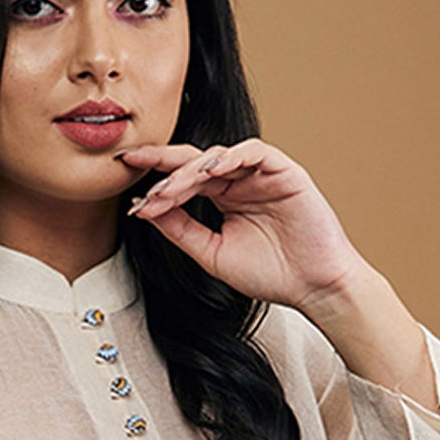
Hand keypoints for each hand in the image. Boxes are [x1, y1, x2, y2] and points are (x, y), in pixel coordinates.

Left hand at [119, 136, 366, 311]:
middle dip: (162, 164)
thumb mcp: (212, 254)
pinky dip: (230, 158)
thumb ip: (181, 231)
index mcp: (223, 197)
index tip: (127, 187)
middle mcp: (239, 181)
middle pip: (194, 162)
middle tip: (133, 164)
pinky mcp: (284, 171)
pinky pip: (253, 152)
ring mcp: (261, 174)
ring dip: (189, 170)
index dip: (156, 181)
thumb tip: (147, 211)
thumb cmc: (270, 274)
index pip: (183, 180)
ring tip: (167, 189)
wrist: (312, 286)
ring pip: (217, 156)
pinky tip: (208, 172)